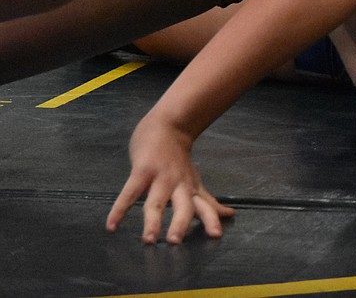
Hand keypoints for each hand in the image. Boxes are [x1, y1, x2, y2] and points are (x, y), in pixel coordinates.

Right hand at [106, 113, 234, 243]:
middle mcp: (179, 184)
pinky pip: (129, 193)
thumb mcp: (196, 181)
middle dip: (180, 223)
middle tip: (175, 243)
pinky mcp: (141, 171)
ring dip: (152, 220)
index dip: (212, 219)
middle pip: (183, 205)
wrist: (168, 125)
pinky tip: (112, 226)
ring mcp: (160, 177)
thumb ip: (209, 201)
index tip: (216, 236)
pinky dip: (120, 209)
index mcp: (192, 189)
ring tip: (148, 240)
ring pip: (156, 202)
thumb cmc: (179, 160)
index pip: (205, 206)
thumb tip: (229, 215)